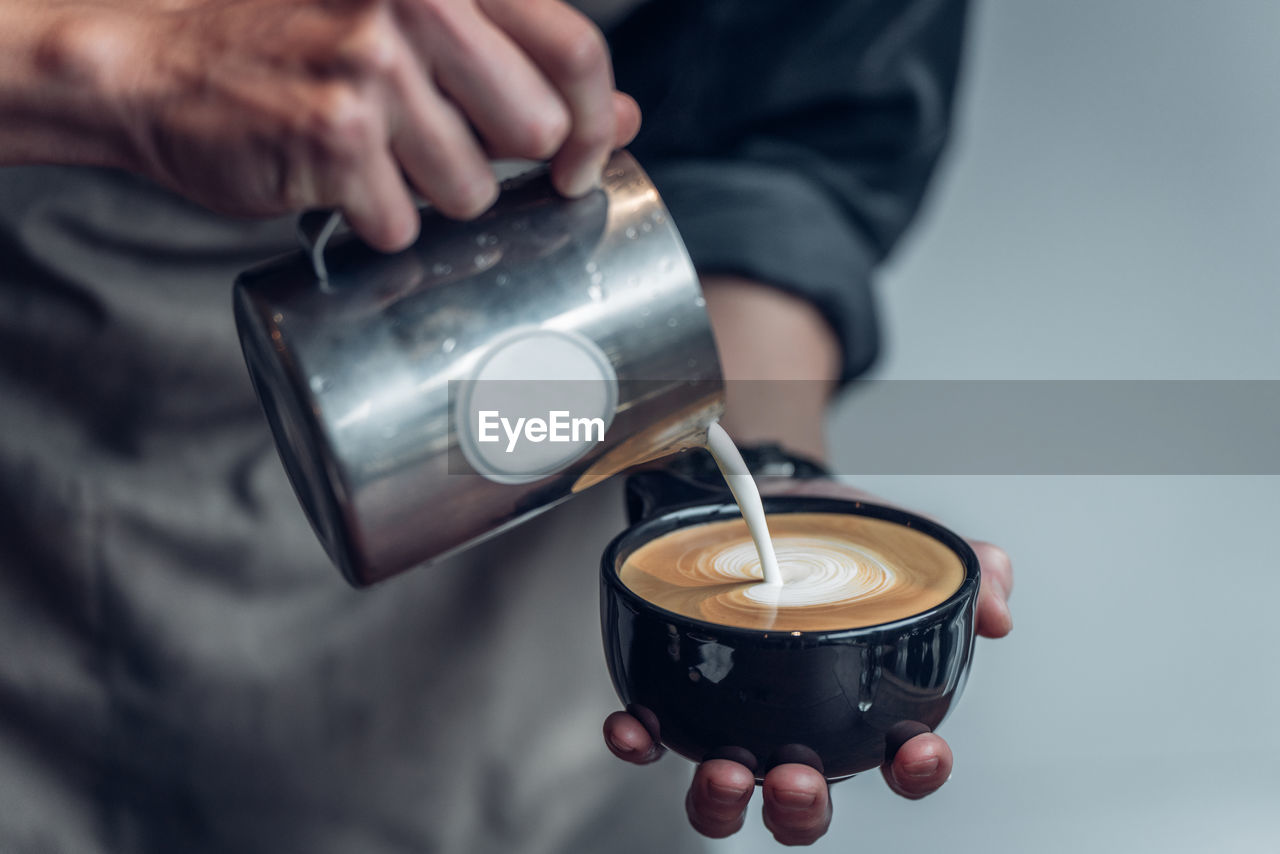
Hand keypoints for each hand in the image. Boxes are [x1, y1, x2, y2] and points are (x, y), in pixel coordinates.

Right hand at [42, 0, 638, 249]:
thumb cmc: (298, 48)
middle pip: (538, 131)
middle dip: (505, 166)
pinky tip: (334, 183)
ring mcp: (374, 70)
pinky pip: (400, 225)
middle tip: (450, 160)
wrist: (160, 64)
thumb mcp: (418, 32)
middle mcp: (417, 5)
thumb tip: (629, 118)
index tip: (581, 164)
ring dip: (431, 198)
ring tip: (374, 159)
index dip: (597, 124)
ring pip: (473, 192)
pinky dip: (372, 223)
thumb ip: (523, 67)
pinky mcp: (333, 138)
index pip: (578, 52)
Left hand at [602, 480, 1012, 844]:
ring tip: (724, 771)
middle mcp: (798, 727)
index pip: (901, 761)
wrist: (767, 493)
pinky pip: (655, 734)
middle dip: (802, 808)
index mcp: (863, 705)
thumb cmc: (838, 536)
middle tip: (797, 780)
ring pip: (728, 792)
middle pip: (804, 804)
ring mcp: (738, 716)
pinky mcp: (682, 690)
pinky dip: (640, 741)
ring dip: (721, 800)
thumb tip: (998, 610)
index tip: (918, 752)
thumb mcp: (909, 543)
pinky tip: (632, 729)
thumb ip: (968, 572)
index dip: (916, 771)